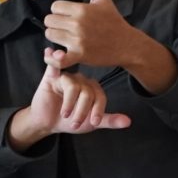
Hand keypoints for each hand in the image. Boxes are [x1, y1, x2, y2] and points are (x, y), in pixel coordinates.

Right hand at [17, 48, 132, 142]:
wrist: (48, 123)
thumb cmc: (70, 120)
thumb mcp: (91, 123)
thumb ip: (109, 120)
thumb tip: (129, 122)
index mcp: (92, 88)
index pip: (100, 96)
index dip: (98, 110)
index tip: (94, 123)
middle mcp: (80, 80)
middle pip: (87, 93)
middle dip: (82, 111)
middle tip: (75, 124)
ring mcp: (66, 78)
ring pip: (73, 87)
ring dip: (70, 104)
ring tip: (64, 115)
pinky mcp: (51, 78)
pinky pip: (54, 67)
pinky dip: (53, 60)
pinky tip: (49, 53)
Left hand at [44, 0, 148, 70]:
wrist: (127, 44)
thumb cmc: (113, 20)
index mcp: (81, 9)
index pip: (54, 7)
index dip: (60, 11)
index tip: (69, 15)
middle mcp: (78, 24)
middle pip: (49, 21)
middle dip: (56, 23)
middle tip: (67, 27)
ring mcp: (78, 40)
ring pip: (50, 35)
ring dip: (56, 38)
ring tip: (67, 38)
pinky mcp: (79, 55)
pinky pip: (57, 59)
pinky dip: (54, 59)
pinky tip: (58, 54)